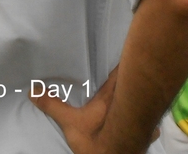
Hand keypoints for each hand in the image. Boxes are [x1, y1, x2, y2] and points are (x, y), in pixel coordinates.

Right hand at [31, 67, 158, 153]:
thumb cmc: (97, 139)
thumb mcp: (71, 123)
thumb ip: (53, 106)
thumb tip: (32, 90)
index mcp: (113, 95)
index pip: (123, 70)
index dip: (127, 60)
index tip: (128, 48)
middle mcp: (132, 102)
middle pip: (139, 83)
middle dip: (138, 76)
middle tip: (137, 67)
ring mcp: (145, 118)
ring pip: (151, 101)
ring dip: (149, 97)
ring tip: (147, 93)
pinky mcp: (148, 132)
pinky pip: (154, 121)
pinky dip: (153, 120)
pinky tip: (152, 122)